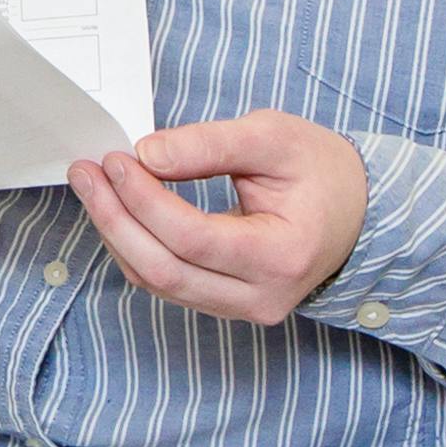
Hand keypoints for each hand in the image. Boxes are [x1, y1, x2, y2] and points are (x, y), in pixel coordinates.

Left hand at [66, 111, 367, 328]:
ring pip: (160, 283)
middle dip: (116, 220)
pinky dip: (137, 247)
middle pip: (166, 271)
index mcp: (282, 255)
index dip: (145, 200)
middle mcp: (262, 297)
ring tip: (93, 186)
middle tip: (87, 173)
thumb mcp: (273, 138)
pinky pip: (169, 284)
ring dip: (118, 234)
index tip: (117, 160)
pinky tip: (119, 211)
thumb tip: (147, 154)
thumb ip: (210, 144)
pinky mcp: (227, 305)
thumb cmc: (322, 171)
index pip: (193, 237)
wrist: (359, 211)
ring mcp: (244, 309)